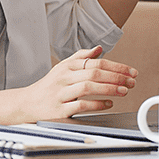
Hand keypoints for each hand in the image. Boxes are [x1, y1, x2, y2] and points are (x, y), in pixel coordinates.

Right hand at [18, 46, 137, 120]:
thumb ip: (81, 57)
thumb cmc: (48, 86)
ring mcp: (61, 93)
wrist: (26, 103)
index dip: (116, 66)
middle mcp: (64, 77)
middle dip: (117, 77)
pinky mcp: (59, 109)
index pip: (96, 62)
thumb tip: (99, 49)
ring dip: (109, 88)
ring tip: (124, 91)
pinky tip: (109, 104)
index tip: (131, 71)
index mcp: (67, 66)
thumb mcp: (63, 67)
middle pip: (94, 73)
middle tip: (132, 81)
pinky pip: (80, 105)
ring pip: (88, 87)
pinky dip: (97, 105)